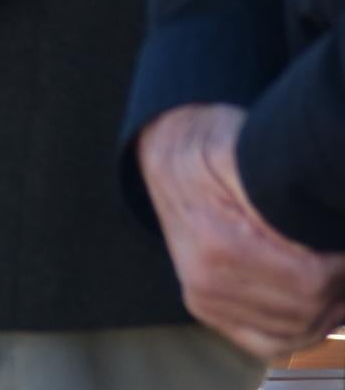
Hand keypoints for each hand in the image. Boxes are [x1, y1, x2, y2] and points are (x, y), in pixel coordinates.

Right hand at [141, 104, 344, 358]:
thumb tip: (327, 222)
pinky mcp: (205, 306)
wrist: (163, 151)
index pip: (311, 282)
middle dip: (340, 287)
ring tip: (337, 276)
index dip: (342, 267)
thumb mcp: (250, 152)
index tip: (341, 240)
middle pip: (307, 310)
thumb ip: (290, 190)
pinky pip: (269, 343)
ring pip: (295, 332)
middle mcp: (206, 281)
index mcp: (219, 244)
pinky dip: (303, 331)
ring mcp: (203, 298)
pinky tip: (319, 306)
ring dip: (330, 309)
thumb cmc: (211, 146)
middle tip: (342, 256)